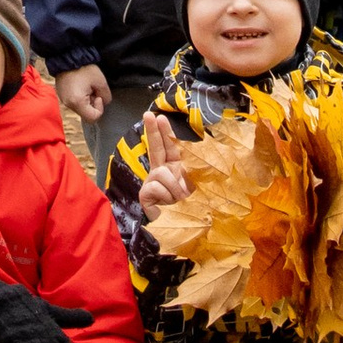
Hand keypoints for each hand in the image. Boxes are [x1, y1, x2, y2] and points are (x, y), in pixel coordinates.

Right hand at [56, 64, 110, 124]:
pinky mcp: (62, 95)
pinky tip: (81, 85)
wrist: (67, 57)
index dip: (99, 109)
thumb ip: (106, 96)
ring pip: (80, 108)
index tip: (98, 95)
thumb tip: (103, 102)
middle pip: (86, 114)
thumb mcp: (101, 82)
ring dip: (86, 100)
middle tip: (93, 89)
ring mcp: (63, 100)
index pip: (93, 118)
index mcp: (77, 102)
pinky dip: (80, 97)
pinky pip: (74, 102)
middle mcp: (68, 104)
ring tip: (86, 86)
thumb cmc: (83, 68)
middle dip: (92, 104)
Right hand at [132, 110, 190, 225]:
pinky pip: (156, 186)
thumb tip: (186, 163)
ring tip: (179, 199)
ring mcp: (152, 182)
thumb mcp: (198, 186)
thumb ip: (193, 172)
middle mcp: (162, 172)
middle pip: (156, 147)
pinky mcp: (145, 193)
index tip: (160, 117)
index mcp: (176, 168)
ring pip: (162, 173)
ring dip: (174, 187)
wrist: (182, 229)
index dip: (165, 132)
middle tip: (147, 114)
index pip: (170, 147)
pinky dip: (166, 195)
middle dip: (152, 130)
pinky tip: (168, 204)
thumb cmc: (192, 208)